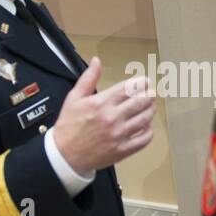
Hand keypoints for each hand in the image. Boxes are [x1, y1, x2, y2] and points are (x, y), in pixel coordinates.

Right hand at [54, 57, 154, 173]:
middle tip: (150, 93)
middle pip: (141, 101)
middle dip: (149, 94)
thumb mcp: (74, 98)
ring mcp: (118, 135)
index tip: (145, 81)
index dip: (141, 82)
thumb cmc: (68, 126)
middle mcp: (112, 118)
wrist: (64, 155)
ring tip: (149, 107)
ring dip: (151, 110)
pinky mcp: (122, 150)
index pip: (129, 88)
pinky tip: (145, 126)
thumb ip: (88, 78)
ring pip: (145, 119)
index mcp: (101, 103)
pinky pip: (144, 139)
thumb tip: (97, 61)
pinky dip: (149, 131)